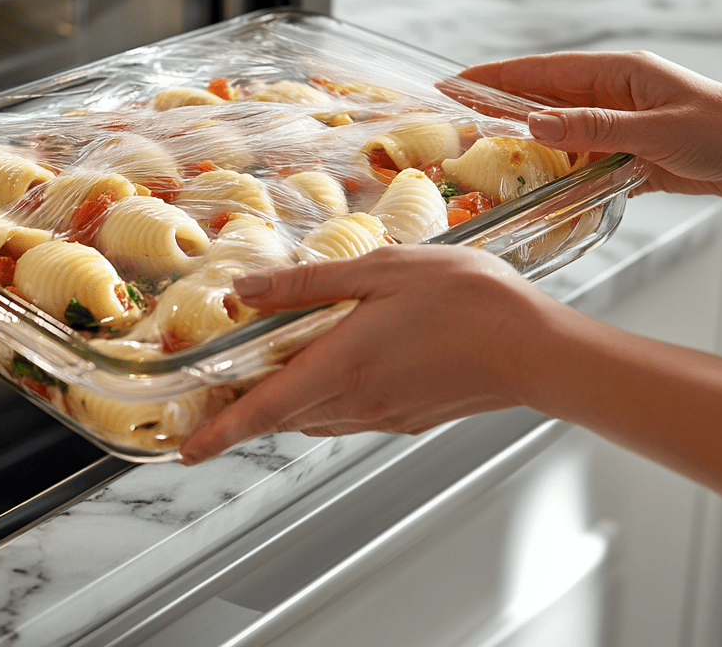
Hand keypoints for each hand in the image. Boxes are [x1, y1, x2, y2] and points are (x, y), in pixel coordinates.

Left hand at [180, 244, 552, 463]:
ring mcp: (385, 416)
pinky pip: (351, 416)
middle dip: (249, 409)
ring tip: (278, 369)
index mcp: (342, 366)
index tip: (186, 451)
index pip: (263, 410)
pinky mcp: (410, 419)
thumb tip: (246, 291)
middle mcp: (357, 402)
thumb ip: (307, 284)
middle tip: (224, 389)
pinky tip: (342, 364)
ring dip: (289, 401)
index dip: (220, 433)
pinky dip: (328, 399)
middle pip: (285, 415)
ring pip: (317, 417)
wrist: (536, 347)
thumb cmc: (467, 301)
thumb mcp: (381, 270)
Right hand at [447, 51, 721, 199]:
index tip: (455, 83)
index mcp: (615, 73)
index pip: (540, 72)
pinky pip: (582, 161)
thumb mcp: (655, 130)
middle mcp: (610, 95)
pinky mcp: (629, 154)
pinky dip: (558, 172)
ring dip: (525, 144)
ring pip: (558, 132)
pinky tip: (536, 184)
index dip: (494, 78)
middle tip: (452, 119)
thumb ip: (593, 128)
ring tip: (482, 155)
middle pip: (541, 100)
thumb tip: (534, 125)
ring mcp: (619, 124)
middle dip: (497, 108)